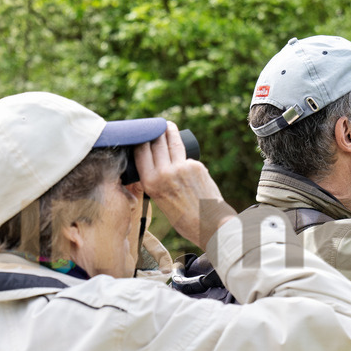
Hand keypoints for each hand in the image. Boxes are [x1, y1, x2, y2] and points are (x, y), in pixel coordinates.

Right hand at [134, 122, 236, 248]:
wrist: (210, 224)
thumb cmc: (184, 218)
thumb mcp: (160, 201)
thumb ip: (156, 183)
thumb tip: (156, 166)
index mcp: (151, 183)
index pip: (141, 151)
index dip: (140, 139)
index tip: (141, 133)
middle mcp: (164, 173)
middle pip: (156, 141)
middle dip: (155, 131)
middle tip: (155, 126)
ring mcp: (182, 167)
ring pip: (172, 142)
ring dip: (168, 130)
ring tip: (167, 125)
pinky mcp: (196, 165)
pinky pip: (186, 156)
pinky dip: (183, 152)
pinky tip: (182, 150)